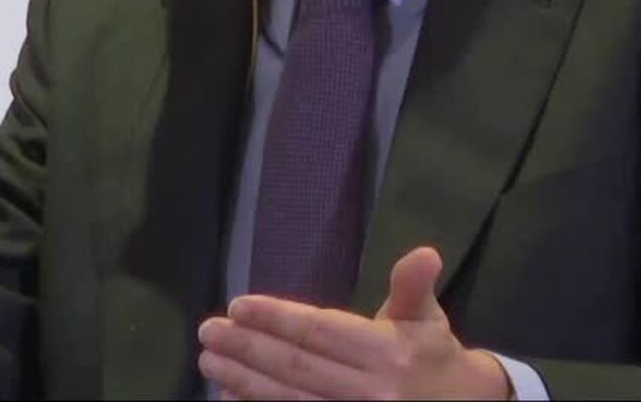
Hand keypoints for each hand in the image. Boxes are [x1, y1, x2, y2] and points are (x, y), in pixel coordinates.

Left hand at [197, 247, 512, 400]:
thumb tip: (425, 253)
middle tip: (208, 332)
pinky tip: (231, 395)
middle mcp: (370, 390)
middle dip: (248, 348)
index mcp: (389, 352)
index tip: (237, 306)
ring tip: (210, 362)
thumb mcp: (427, 316)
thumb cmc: (432, 356)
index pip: (321, 331)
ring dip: (244, 380)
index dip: (277, 318)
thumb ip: (414, 285)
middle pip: (298, 366)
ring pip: (290, 398)